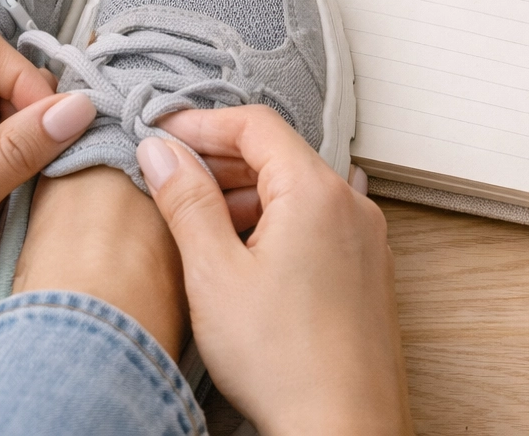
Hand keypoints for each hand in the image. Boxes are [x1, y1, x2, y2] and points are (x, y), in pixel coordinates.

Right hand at [137, 106, 412, 435]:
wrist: (343, 426)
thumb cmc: (284, 360)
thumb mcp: (214, 273)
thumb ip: (186, 202)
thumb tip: (161, 151)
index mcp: (316, 191)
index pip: (256, 124)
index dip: (201, 122)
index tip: (161, 134)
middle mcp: (352, 204)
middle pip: (280, 154)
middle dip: (220, 159)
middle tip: (169, 177)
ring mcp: (366, 238)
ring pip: (299, 191)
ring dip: (247, 195)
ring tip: (199, 222)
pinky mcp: (368, 271)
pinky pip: (319, 224)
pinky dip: (277, 223)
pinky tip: (244, 257)